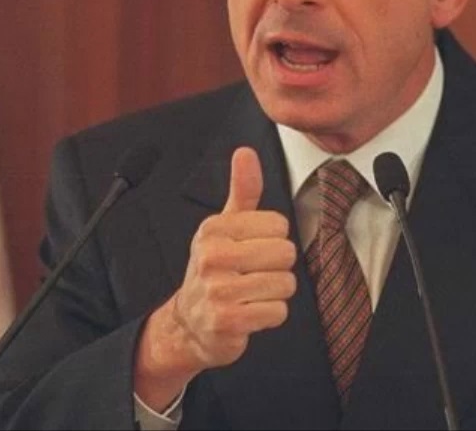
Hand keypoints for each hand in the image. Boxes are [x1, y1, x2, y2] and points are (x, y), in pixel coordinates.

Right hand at [134, 147, 296, 408]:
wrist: (190, 323)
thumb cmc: (215, 269)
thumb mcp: (225, 226)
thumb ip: (242, 190)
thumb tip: (245, 152)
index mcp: (214, 229)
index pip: (278, 225)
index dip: (273, 240)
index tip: (253, 249)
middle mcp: (212, 257)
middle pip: (285, 254)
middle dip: (278, 267)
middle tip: (255, 274)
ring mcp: (218, 290)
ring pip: (285, 284)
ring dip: (276, 293)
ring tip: (253, 293)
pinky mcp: (228, 320)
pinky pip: (277, 311)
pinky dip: (270, 315)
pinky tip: (251, 312)